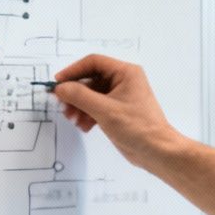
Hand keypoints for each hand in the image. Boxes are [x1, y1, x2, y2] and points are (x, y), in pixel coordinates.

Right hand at [50, 55, 185, 171]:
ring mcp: (120, 96)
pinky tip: (84, 126)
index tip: (58, 83)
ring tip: (73, 120)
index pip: (93, 62)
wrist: (156, 151)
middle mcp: (123, 81)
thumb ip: (79, 96)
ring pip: (92, 95)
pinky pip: (97, 107)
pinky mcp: (118, 111)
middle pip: (91, 80)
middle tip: (63, 107)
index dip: (73, 71)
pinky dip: (88, 115)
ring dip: (80, 107)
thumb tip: (60, 88)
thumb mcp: (104, 110)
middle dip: (75, 94)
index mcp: (125, 72)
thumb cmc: (136, 127)